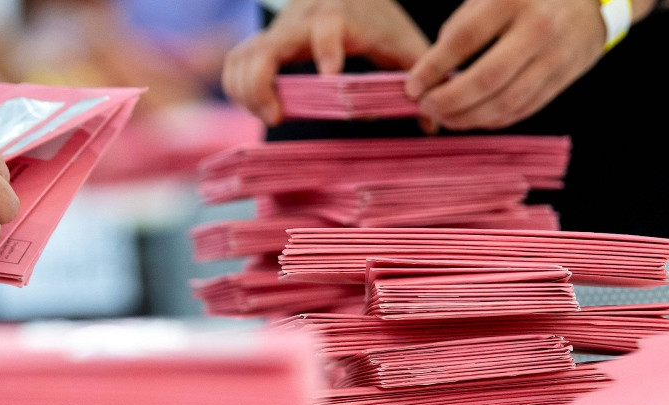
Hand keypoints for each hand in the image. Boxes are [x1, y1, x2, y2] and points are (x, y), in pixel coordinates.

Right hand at [223, 0, 429, 124]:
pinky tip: (253, 107)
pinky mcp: (263, 43)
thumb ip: (420, 78)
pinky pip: (235, 62)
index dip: (327, 49)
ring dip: (244, 89)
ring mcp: (277, 33)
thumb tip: (434, 121)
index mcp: (340, 19)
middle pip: (266, 47)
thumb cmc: (378, 20)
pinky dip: (235, 86)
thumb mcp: (405, 44)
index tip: (331, 73)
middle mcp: (301, 22)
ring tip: (268, 115)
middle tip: (277, 116)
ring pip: (242, 56)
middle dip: (262, 83)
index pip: (328, 29)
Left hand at [407, 0, 607, 130]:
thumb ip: (464, 26)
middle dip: (451, 100)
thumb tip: (434, 71)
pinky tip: (474, 118)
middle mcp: (537, 28)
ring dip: (470, 117)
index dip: (434, 68)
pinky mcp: (564, 78)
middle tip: (427, 107)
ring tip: (446, 117)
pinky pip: (524, 109)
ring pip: (507, 101)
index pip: (464, 39)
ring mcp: (555, 56)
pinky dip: (495, 119)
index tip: (412, 86)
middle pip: (487, 78)